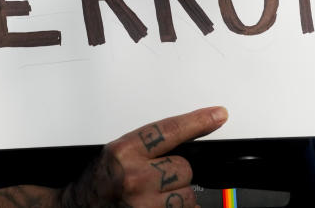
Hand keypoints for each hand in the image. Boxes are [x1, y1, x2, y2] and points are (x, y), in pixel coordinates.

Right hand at [62, 106, 227, 207]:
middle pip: (184, 168)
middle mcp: (134, 178)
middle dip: (175, 174)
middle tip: (154, 179)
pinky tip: (158, 206)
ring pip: (188, 195)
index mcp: (124, 152)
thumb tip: (187, 140)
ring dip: (177, 197)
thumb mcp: (116, 154)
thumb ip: (148, 147)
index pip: (170, 130)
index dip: (198, 121)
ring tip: (153, 197)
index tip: (218, 115)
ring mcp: (144, 205)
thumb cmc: (96, 182)